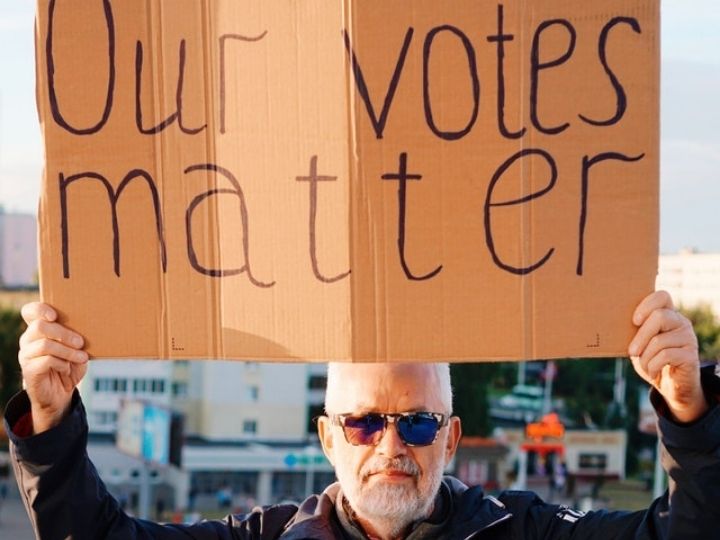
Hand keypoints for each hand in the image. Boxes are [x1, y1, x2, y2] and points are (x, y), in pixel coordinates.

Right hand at [19, 302, 88, 433]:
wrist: (61, 393)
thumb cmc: (70, 365)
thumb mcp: (77, 349)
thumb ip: (77, 337)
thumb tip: (89, 327)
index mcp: (39, 329)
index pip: (30, 311)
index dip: (40, 309)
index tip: (55, 316)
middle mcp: (28, 339)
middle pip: (40, 326)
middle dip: (64, 333)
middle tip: (81, 342)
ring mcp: (26, 355)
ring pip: (45, 345)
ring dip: (68, 351)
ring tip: (82, 357)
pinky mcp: (28, 370)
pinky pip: (46, 361)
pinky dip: (62, 363)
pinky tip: (68, 368)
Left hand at [629, 290, 705, 422]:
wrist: (669, 386)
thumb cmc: (650, 360)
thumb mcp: (639, 344)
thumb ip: (634, 331)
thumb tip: (612, 323)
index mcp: (668, 315)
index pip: (662, 296)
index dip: (647, 305)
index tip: (634, 321)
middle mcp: (681, 322)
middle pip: (659, 316)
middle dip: (641, 336)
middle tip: (631, 352)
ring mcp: (688, 338)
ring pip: (659, 340)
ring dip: (645, 357)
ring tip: (644, 365)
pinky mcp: (691, 355)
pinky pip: (666, 355)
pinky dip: (653, 366)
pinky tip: (652, 372)